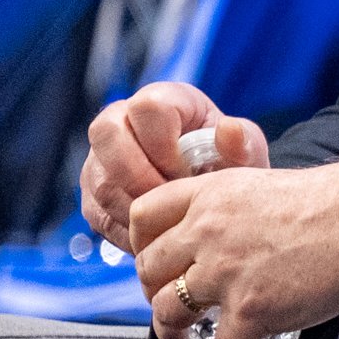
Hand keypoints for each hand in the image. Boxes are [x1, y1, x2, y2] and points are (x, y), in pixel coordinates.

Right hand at [84, 81, 268, 249]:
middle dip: (138, 175)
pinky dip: (126, 230)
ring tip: (168, 222)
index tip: (185, 172)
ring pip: (99, 180)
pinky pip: (97, 213)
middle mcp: (122, 121)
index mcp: (163, 100)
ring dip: (134, 208)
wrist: (212, 200)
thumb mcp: (245, 155)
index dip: (162, 142)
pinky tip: (155, 237)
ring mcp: (101, 158)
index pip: (146, 106)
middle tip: (168, 201)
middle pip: (105, 133)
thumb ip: (243, 144)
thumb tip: (228, 129)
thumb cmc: (228, 168)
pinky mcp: (93, 194)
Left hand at [128, 157, 338, 338]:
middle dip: (155, 293)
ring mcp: (224, 274)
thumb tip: (231, 235)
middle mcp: (205, 232)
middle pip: (148, 270)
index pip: (144, 216)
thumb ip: (232, 207)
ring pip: (168, 313)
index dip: (142, 243)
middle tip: (175, 307)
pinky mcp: (250, 311)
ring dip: (174, 337)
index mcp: (208, 196)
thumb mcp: (262, 184)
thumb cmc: (331, 201)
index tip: (156, 261)